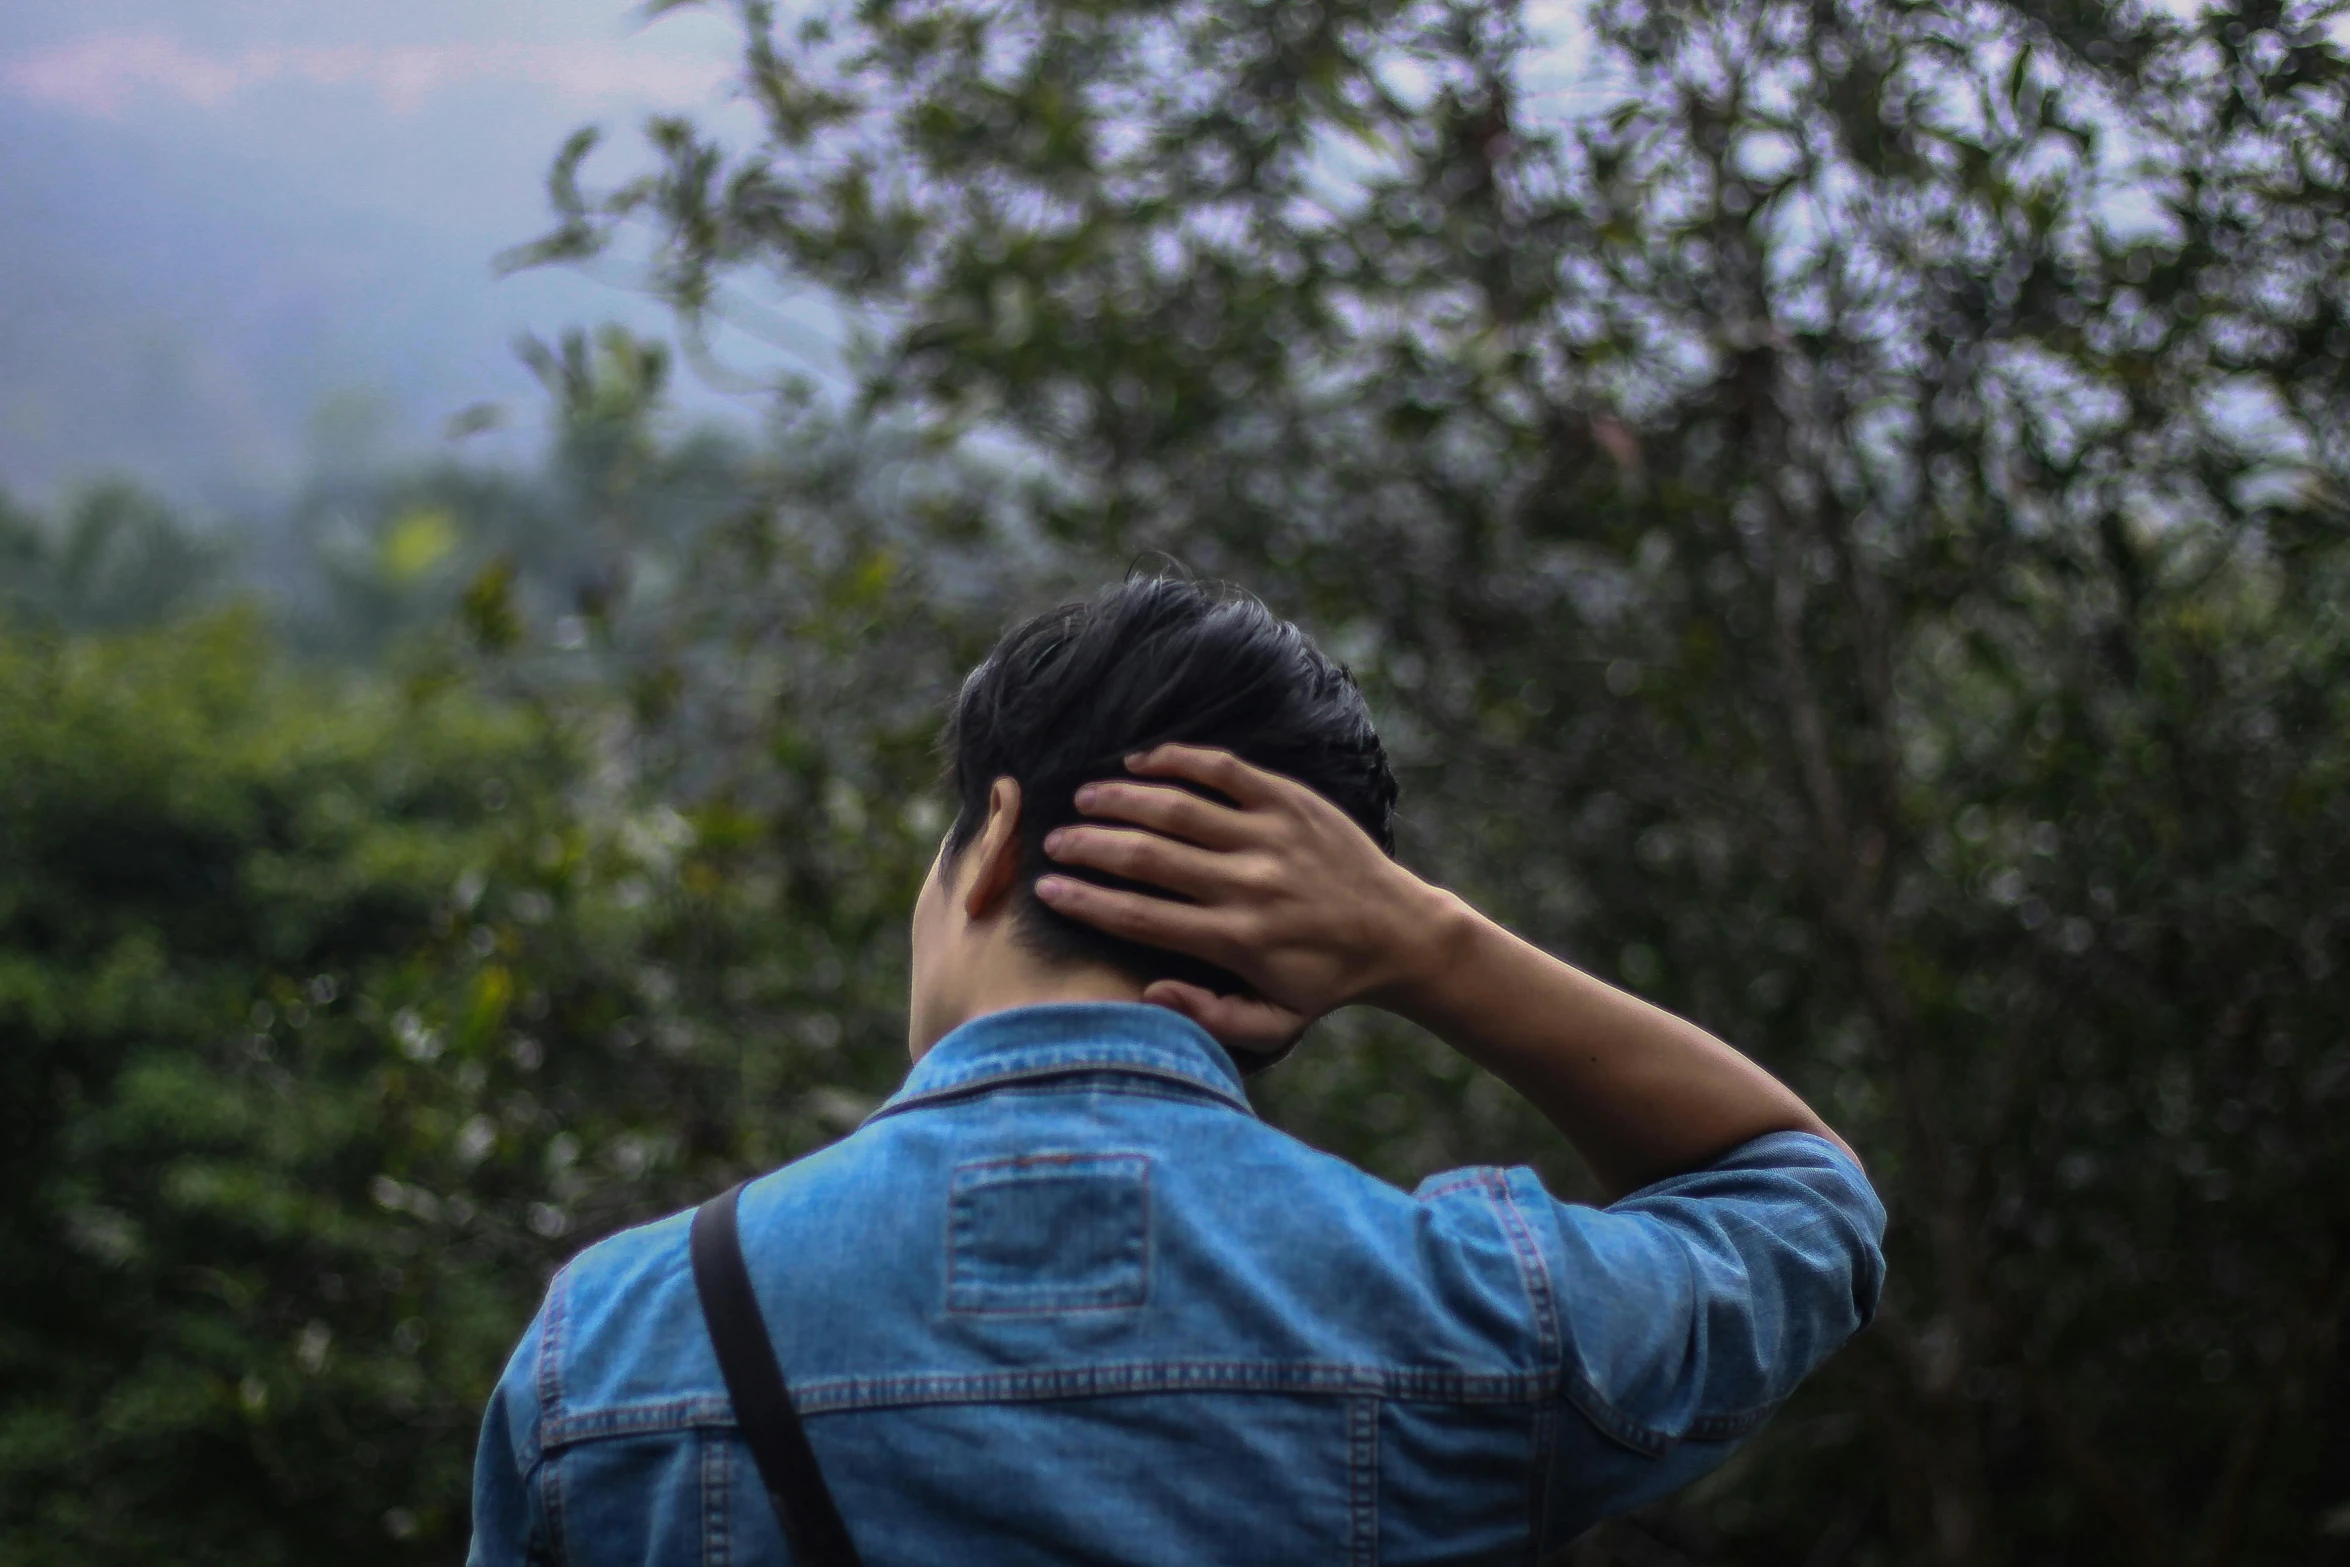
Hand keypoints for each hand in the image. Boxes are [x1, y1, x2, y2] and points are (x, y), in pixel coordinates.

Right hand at [1035, 745, 1452, 1044]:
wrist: (1399, 933)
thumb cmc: (1324, 981)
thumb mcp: (1275, 1023)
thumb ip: (1212, 1017)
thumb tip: (1150, 993)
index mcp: (1237, 941)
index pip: (1142, 918)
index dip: (1086, 902)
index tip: (1047, 890)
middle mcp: (1249, 885)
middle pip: (1148, 857)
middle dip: (1089, 847)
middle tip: (1053, 842)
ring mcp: (1270, 837)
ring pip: (1177, 808)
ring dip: (1121, 799)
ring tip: (1083, 798)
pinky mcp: (1291, 801)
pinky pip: (1224, 770)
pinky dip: (1177, 760)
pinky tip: (1140, 761)